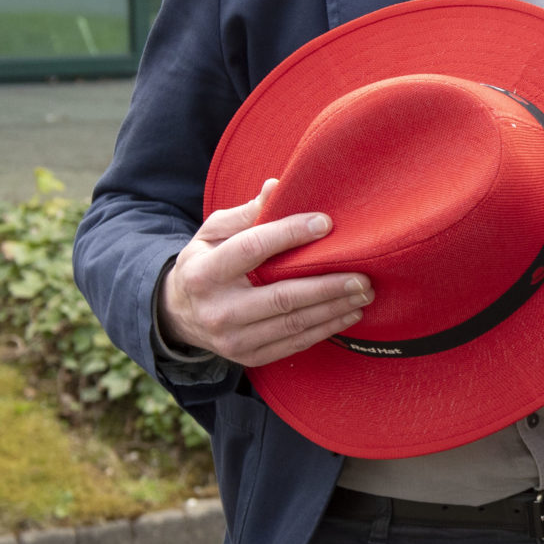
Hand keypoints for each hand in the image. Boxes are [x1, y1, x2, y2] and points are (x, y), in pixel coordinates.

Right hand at [157, 180, 371, 367]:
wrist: (179, 315)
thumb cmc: (205, 264)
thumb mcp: (212, 234)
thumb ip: (246, 213)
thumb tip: (277, 187)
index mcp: (204, 273)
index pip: (252, 249)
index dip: (289, 234)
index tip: (325, 223)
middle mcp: (217, 310)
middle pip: (282, 297)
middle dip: (327, 286)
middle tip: (362, 275)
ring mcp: (232, 338)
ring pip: (293, 323)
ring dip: (335, 309)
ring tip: (364, 293)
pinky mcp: (248, 356)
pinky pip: (294, 343)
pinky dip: (326, 329)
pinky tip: (349, 314)